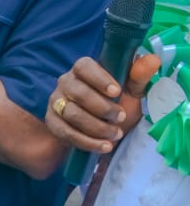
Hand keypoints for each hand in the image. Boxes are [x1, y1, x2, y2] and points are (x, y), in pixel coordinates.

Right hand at [45, 54, 159, 153]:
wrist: (97, 130)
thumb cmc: (115, 104)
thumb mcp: (130, 92)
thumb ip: (139, 77)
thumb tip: (152, 59)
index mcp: (83, 70)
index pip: (84, 66)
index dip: (99, 78)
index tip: (116, 91)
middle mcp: (66, 83)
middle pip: (78, 92)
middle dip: (102, 108)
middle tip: (121, 117)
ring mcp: (56, 102)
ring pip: (72, 113)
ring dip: (97, 127)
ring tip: (116, 134)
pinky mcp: (52, 122)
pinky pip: (66, 132)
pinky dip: (87, 141)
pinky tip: (104, 145)